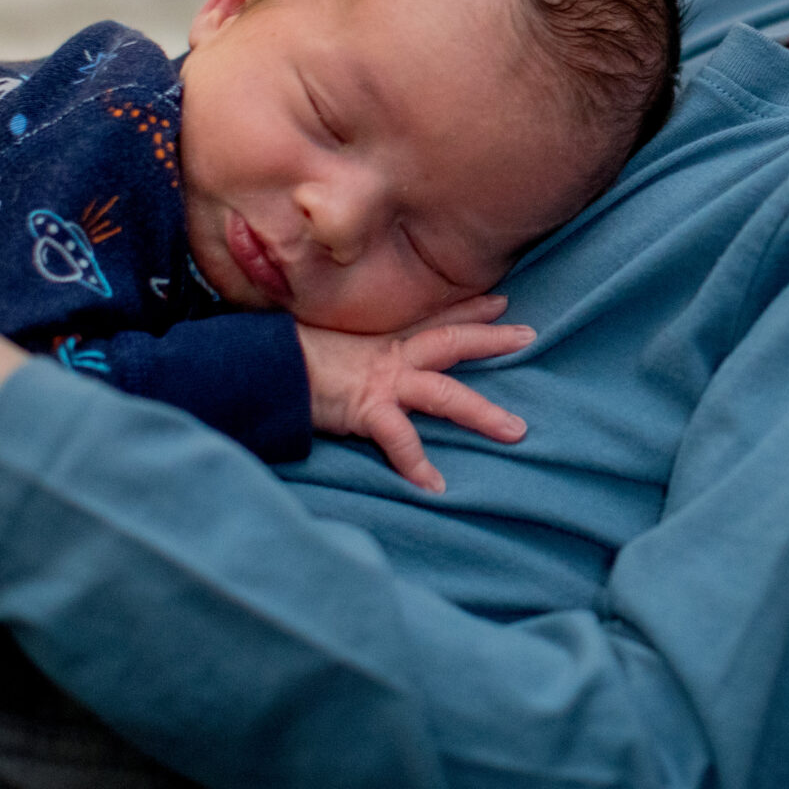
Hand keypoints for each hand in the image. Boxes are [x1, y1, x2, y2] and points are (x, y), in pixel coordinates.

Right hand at [295, 295, 533, 492]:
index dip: (469, 309)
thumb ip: (350, 351)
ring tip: (516, 431)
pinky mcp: (366, 409)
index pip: (434, 320)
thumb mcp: (328, 345)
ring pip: (445, 393)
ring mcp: (381, 382)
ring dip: (482, 413)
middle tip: (530, 336)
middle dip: (492, 339)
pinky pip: (400, 439)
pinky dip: (418, 465)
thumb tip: (355, 363)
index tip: (502, 301)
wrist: (257, 369)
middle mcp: (389, 355)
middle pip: (451, 341)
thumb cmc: (285, 358)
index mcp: (381, 340)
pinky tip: (436, 487)